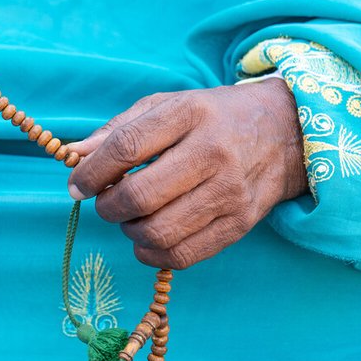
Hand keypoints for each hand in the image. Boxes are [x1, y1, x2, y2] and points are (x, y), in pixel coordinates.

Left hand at [67, 79, 307, 268]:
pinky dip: (152, 253)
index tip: (78, 185)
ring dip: (129, 231)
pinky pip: (183, 254)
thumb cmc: (212, 117)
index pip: (127, 147)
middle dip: (108, 207)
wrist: (286, 132)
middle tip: (105, 203)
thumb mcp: (167, 106)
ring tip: (129, 218)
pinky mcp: (240, 224)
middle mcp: (213, 152)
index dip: (92, 173)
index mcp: (189, 114)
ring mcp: (230, 192)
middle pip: (141, 195)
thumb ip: (117, 129)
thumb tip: (74, 155)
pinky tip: (148, 238)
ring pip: (159, 231)